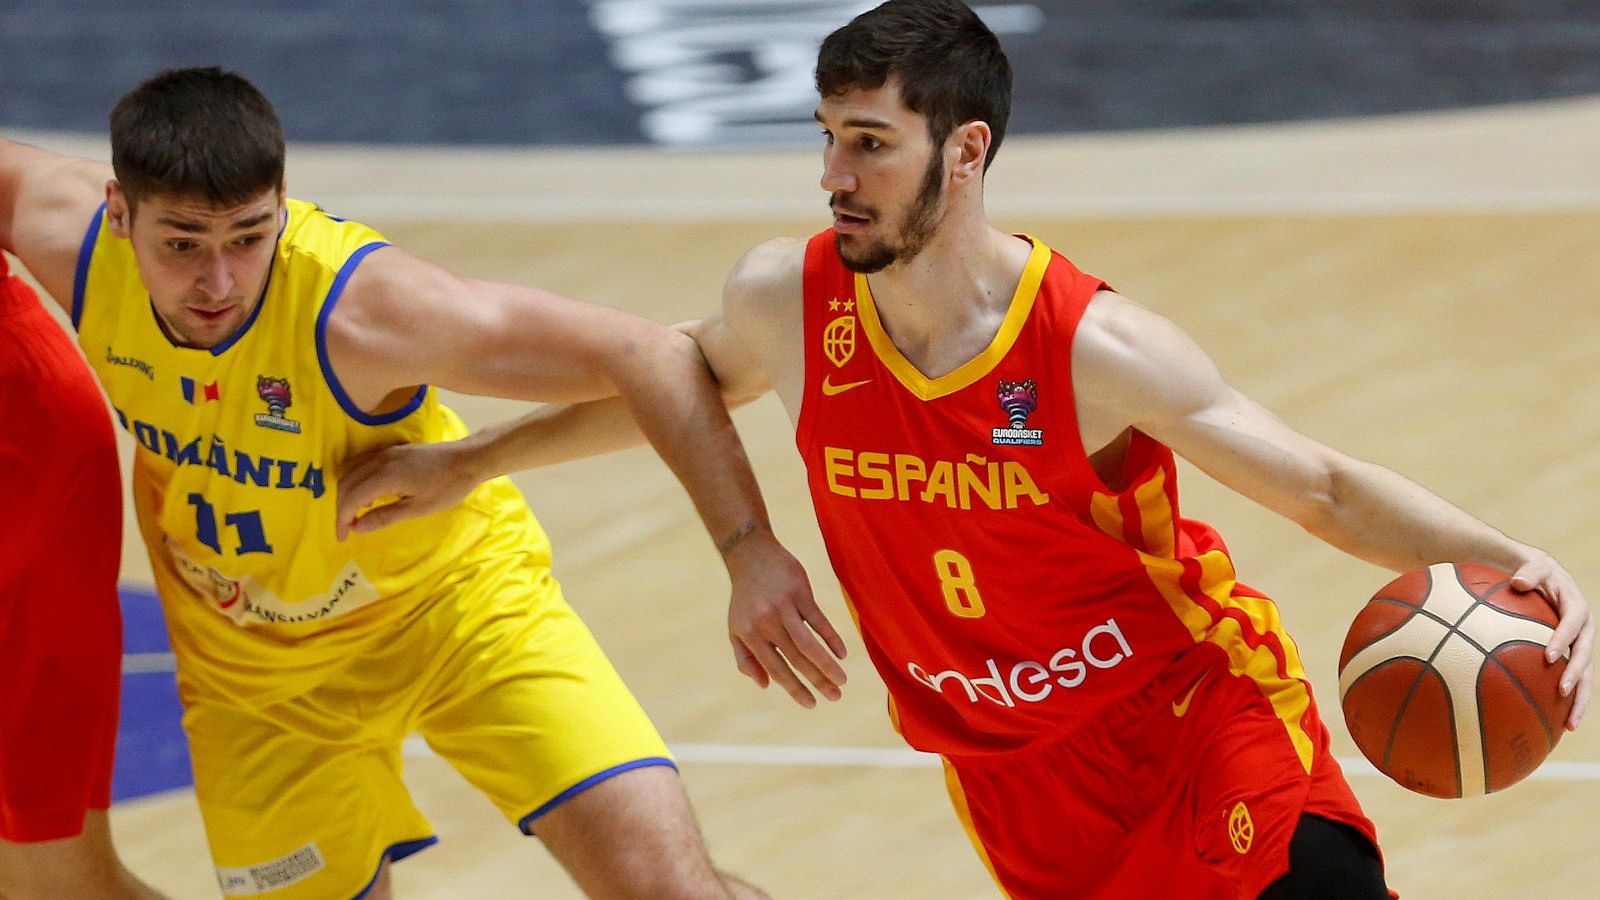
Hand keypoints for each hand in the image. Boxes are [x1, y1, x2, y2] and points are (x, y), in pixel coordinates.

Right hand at [335, 440, 481, 539]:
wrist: (468, 459)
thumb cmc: (447, 487)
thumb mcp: (418, 508)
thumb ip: (384, 517)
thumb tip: (357, 527)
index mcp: (385, 475)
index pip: (351, 497)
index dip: (342, 519)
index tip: (342, 538)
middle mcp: (380, 460)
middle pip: (347, 483)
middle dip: (342, 508)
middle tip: (347, 529)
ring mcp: (385, 452)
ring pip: (352, 472)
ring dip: (348, 493)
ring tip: (358, 515)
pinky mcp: (393, 450)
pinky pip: (364, 465)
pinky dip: (358, 481)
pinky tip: (370, 496)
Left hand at [725, 530, 847, 707]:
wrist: (751, 556)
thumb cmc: (746, 598)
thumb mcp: (736, 629)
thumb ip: (746, 659)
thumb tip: (765, 685)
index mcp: (750, 635)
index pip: (776, 669)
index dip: (795, 689)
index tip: (812, 704)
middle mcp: (766, 623)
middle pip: (796, 659)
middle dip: (818, 681)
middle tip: (836, 698)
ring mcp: (784, 607)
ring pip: (809, 643)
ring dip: (827, 664)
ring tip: (842, 680)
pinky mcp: (799, 592)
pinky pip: (818, 619)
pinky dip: (832, 637)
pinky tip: (842, 653)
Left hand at [1510, 553, 1593, 729]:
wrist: (1538, 577)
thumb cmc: (1531, 571)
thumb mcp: (1531, 565)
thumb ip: (1528, 571)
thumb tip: (1517, 581)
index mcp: (1575, 607)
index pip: (1574, 623)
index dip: (1564, 639)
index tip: (1549, 656)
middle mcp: (1583, 630)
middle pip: (1585, 656)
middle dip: (1576, 676)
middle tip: (1561, 692)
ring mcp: (1579, 646)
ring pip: (1584, 676)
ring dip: (1579, 699)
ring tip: (1570, 724)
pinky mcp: (1570, 658)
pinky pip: (1571, 680)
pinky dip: (1565, 701)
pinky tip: (1556, 722)